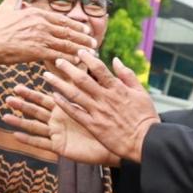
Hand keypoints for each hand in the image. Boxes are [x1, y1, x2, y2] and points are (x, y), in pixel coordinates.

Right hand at [0, 0, 96, 64]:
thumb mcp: (5, 8)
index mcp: (35, 14)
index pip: (61, 18)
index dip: (75, 24)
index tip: (84, 28)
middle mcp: (41, 24)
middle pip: (67, 30)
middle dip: (82, 36)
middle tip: (93, 40)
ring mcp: (40, 37)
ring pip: (66, 43)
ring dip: (80, 47)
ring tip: (91, 51)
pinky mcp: (37, 51)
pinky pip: (57, 54)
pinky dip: (69, 57)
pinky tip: (78, 61)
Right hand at [3, 86, 119, 165]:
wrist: (115, 142)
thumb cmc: (106, 121)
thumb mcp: (94, 100)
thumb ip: (86, 83)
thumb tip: (84, 63)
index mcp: (65, 108)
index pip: (44, 98)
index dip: (31, 93)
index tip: (16, 85)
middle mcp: (58, 120)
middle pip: (36, 110)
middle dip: (22, 104)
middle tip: (7, 97)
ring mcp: (57, 133)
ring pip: (35, 126)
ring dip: (20, 121)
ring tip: (4, 117)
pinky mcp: (60, 146)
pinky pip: (42, 143)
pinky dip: (29, 140)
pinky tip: (16, 136)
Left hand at [37, 51, 159, 162]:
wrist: (145, 141)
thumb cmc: (145, 117)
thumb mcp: (141, 92)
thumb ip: (127, 75)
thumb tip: (116, 59)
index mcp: (118, 88)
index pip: (99, 69)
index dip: (88, 58)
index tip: (79, 51)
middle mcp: (105, 98)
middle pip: (82, 79)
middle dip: (68, 68)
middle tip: (57, 60)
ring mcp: (98, 112)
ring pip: (75, 94)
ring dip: (59, 84)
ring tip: (47, 76)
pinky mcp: (93, 126)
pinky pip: (75, 113)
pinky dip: (64, 104)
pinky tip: (54, 96)